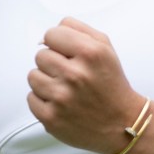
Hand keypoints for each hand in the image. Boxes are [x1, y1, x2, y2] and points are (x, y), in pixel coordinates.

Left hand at [27, 17, 143, 153]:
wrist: (122, 124)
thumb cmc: (110, 83)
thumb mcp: (105, 47)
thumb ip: (77, 29)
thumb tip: (50, 31)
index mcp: (90, 53)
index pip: (50, 34)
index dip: (58, 43)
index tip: (66, 54)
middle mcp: (75, 74)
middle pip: (40, 55)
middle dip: (53, 63)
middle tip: (70, 74)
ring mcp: (62, 98)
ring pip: (33, 76)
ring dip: (46, 81)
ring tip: (64, 89)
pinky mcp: (51, 118)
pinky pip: (31, 98)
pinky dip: (42, 100)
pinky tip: (60, 103)